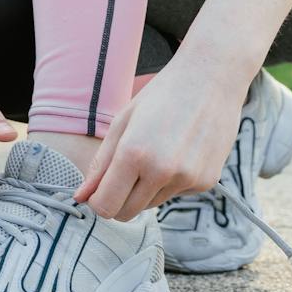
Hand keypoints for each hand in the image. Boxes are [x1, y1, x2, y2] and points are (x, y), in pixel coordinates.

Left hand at [73, 61, 244, 220]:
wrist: (211, 78)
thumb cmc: (163, 95)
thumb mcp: (123, 121)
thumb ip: (100, 164)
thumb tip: (80, 197)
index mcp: (134, 153)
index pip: (105, 206)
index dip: (97, 202)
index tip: (98, 190)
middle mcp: (162, 171)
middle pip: (127, 213)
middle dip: (118, 200)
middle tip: (123, 173)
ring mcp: (187, 179)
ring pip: (151, 205)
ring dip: (145, 189)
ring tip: (156, 153)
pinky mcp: (206, 182)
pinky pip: (175, 194)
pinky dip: (170, 182)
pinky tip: (179, 152)